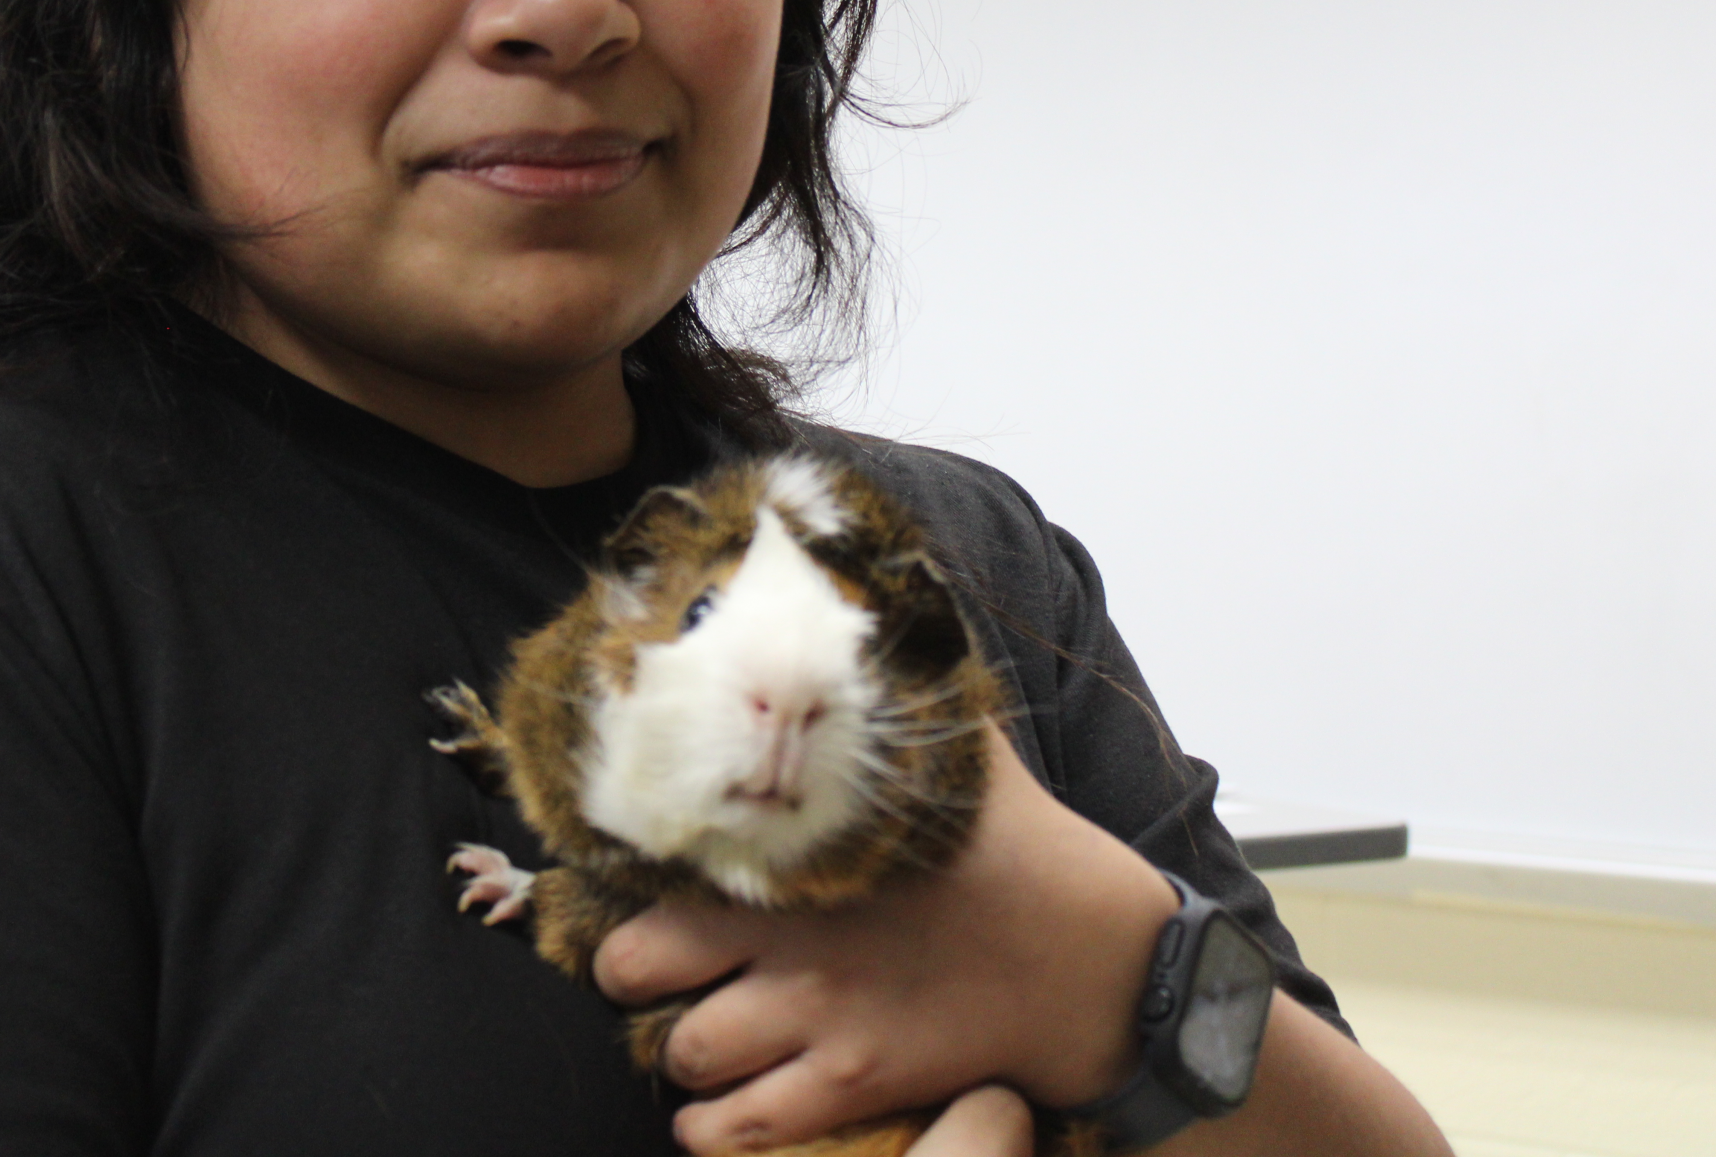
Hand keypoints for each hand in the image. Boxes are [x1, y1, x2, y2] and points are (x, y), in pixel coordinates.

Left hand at [593, 735, 1177, 1153]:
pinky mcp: (855, 1088)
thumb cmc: (1016, 844)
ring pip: (680, 1055)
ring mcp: (820, 1022)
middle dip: (628, 968)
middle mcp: (791, 941)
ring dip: (674, 1045)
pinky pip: (737, 1132)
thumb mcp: (947, 750)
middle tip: (650, 963)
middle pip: (634, 968)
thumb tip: (838, 610)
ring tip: (694, 1027)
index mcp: (796, 852)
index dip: (617, 875)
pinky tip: (719, 1103)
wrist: (1098, 960)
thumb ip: (877, 694)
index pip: (653, 862)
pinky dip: (710, 1126)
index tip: (623, 876)